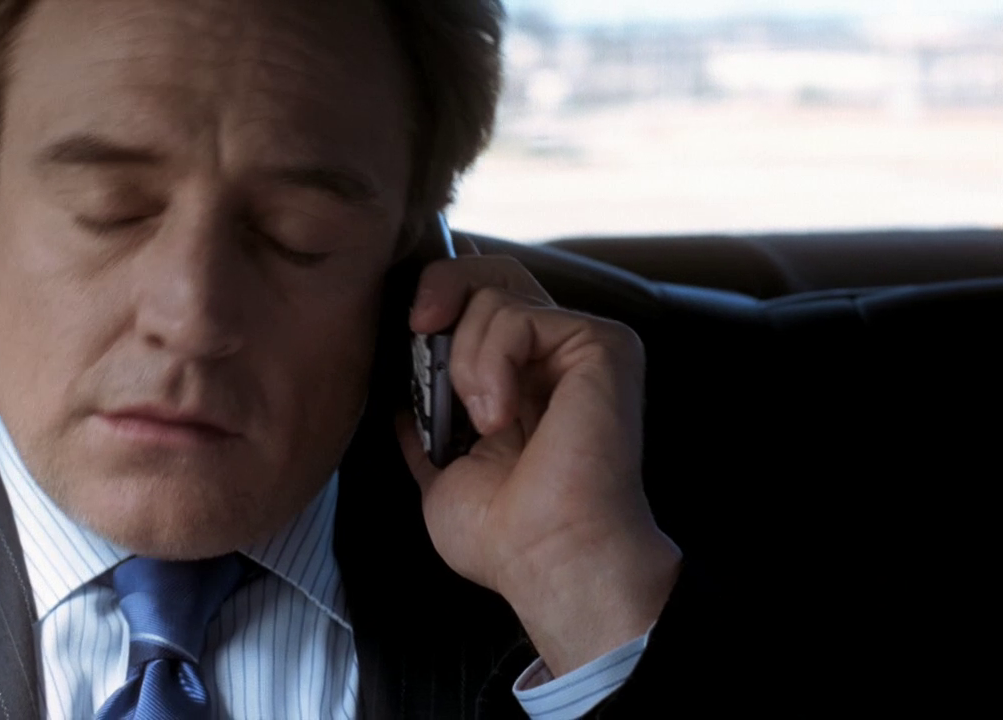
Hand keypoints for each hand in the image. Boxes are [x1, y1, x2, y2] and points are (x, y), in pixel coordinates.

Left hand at [397, 247, 681, 675]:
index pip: (480, 300)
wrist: (548, 560)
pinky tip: (501, 418)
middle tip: (418, 329)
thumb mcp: (440, 473)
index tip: (409, 330)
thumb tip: (401, 402)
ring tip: (484, 423)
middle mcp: (554, 355)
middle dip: (441, 288)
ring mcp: (580, 346)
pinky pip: (517, 316)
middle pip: (493, 270)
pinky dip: (489, 365)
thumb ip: (426, 427)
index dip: (440, 296)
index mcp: (522, 379)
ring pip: (494, 295)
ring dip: (464, 361)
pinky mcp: (601, 345)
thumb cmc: (505, 536)